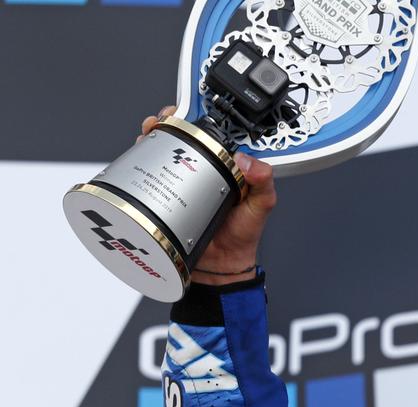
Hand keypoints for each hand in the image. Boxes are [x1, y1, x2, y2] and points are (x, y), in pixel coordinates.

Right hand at [138, 106, 276, 284]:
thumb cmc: (244, 234)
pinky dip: (139, 162)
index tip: (188, 111)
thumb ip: (263, 183)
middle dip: (168, 122)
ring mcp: (181, 181)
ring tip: (149, 133)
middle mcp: (203, 169)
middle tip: (163, 121)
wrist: (221, 265)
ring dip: (151, 137)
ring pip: (161, 150)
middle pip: (181, 136)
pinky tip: (137, 156)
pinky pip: (149, 174)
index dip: (198, 118)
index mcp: (227, 165)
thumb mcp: (262, 205)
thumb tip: (247, 161)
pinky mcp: (164, 195)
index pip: (212, 133)